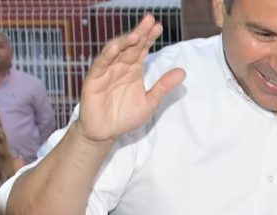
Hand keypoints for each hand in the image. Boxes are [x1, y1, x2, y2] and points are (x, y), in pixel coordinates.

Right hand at [76, 14, 186, 142]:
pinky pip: (101, 65)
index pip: (142, 49)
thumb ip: (163, 86)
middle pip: (130, 46)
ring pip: (115, 52)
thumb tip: (183, 72)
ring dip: (125, 42)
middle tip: (150, 20)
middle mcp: (120, 66)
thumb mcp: (150, 102)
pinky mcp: (94, 80)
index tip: (158, 27)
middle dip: (140, 33)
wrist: (105, 133)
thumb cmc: (125, 117)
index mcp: (133, 69)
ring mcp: (106, 71)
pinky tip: (116, 47)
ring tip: (137, 34)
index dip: (149, 38)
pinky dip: (107, 55)